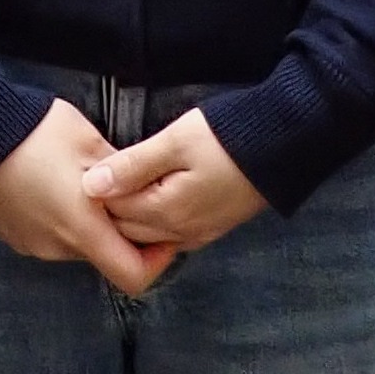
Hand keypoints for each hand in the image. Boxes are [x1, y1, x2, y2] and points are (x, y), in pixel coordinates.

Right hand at [0, 99, 174, 294]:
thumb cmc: (35, 133)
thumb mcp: (89, 142)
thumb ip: (122, 172)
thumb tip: (143, 186)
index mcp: (82, 229)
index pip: (133, 276)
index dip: (156, 261)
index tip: (162, 233)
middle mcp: (57, 247)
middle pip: (103, 256)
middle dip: (119, 232)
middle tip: (124, 193)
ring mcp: (31, 245)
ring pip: (75, 244)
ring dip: (87, 223)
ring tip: (82, 182)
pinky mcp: (13, 235)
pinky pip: (49, 235)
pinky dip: (60, 219)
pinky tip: (53, 183)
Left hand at [82, 108, 268, 253]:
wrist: (285, 144)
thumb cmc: (227, 137)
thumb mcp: (175, 142)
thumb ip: (133, 165)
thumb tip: (90, 186)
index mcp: (166, 211)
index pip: (113, 212)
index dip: (98, 189)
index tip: (90, 163)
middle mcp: (180, 232)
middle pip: (128, 229)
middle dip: (111, 206)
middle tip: (103, 172)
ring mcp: (199, 233)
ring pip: (149, 236)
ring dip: (132, 215)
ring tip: (126, 182)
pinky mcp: (213, 228)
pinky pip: (171, 236)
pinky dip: (155, 222)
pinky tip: (154, 199)